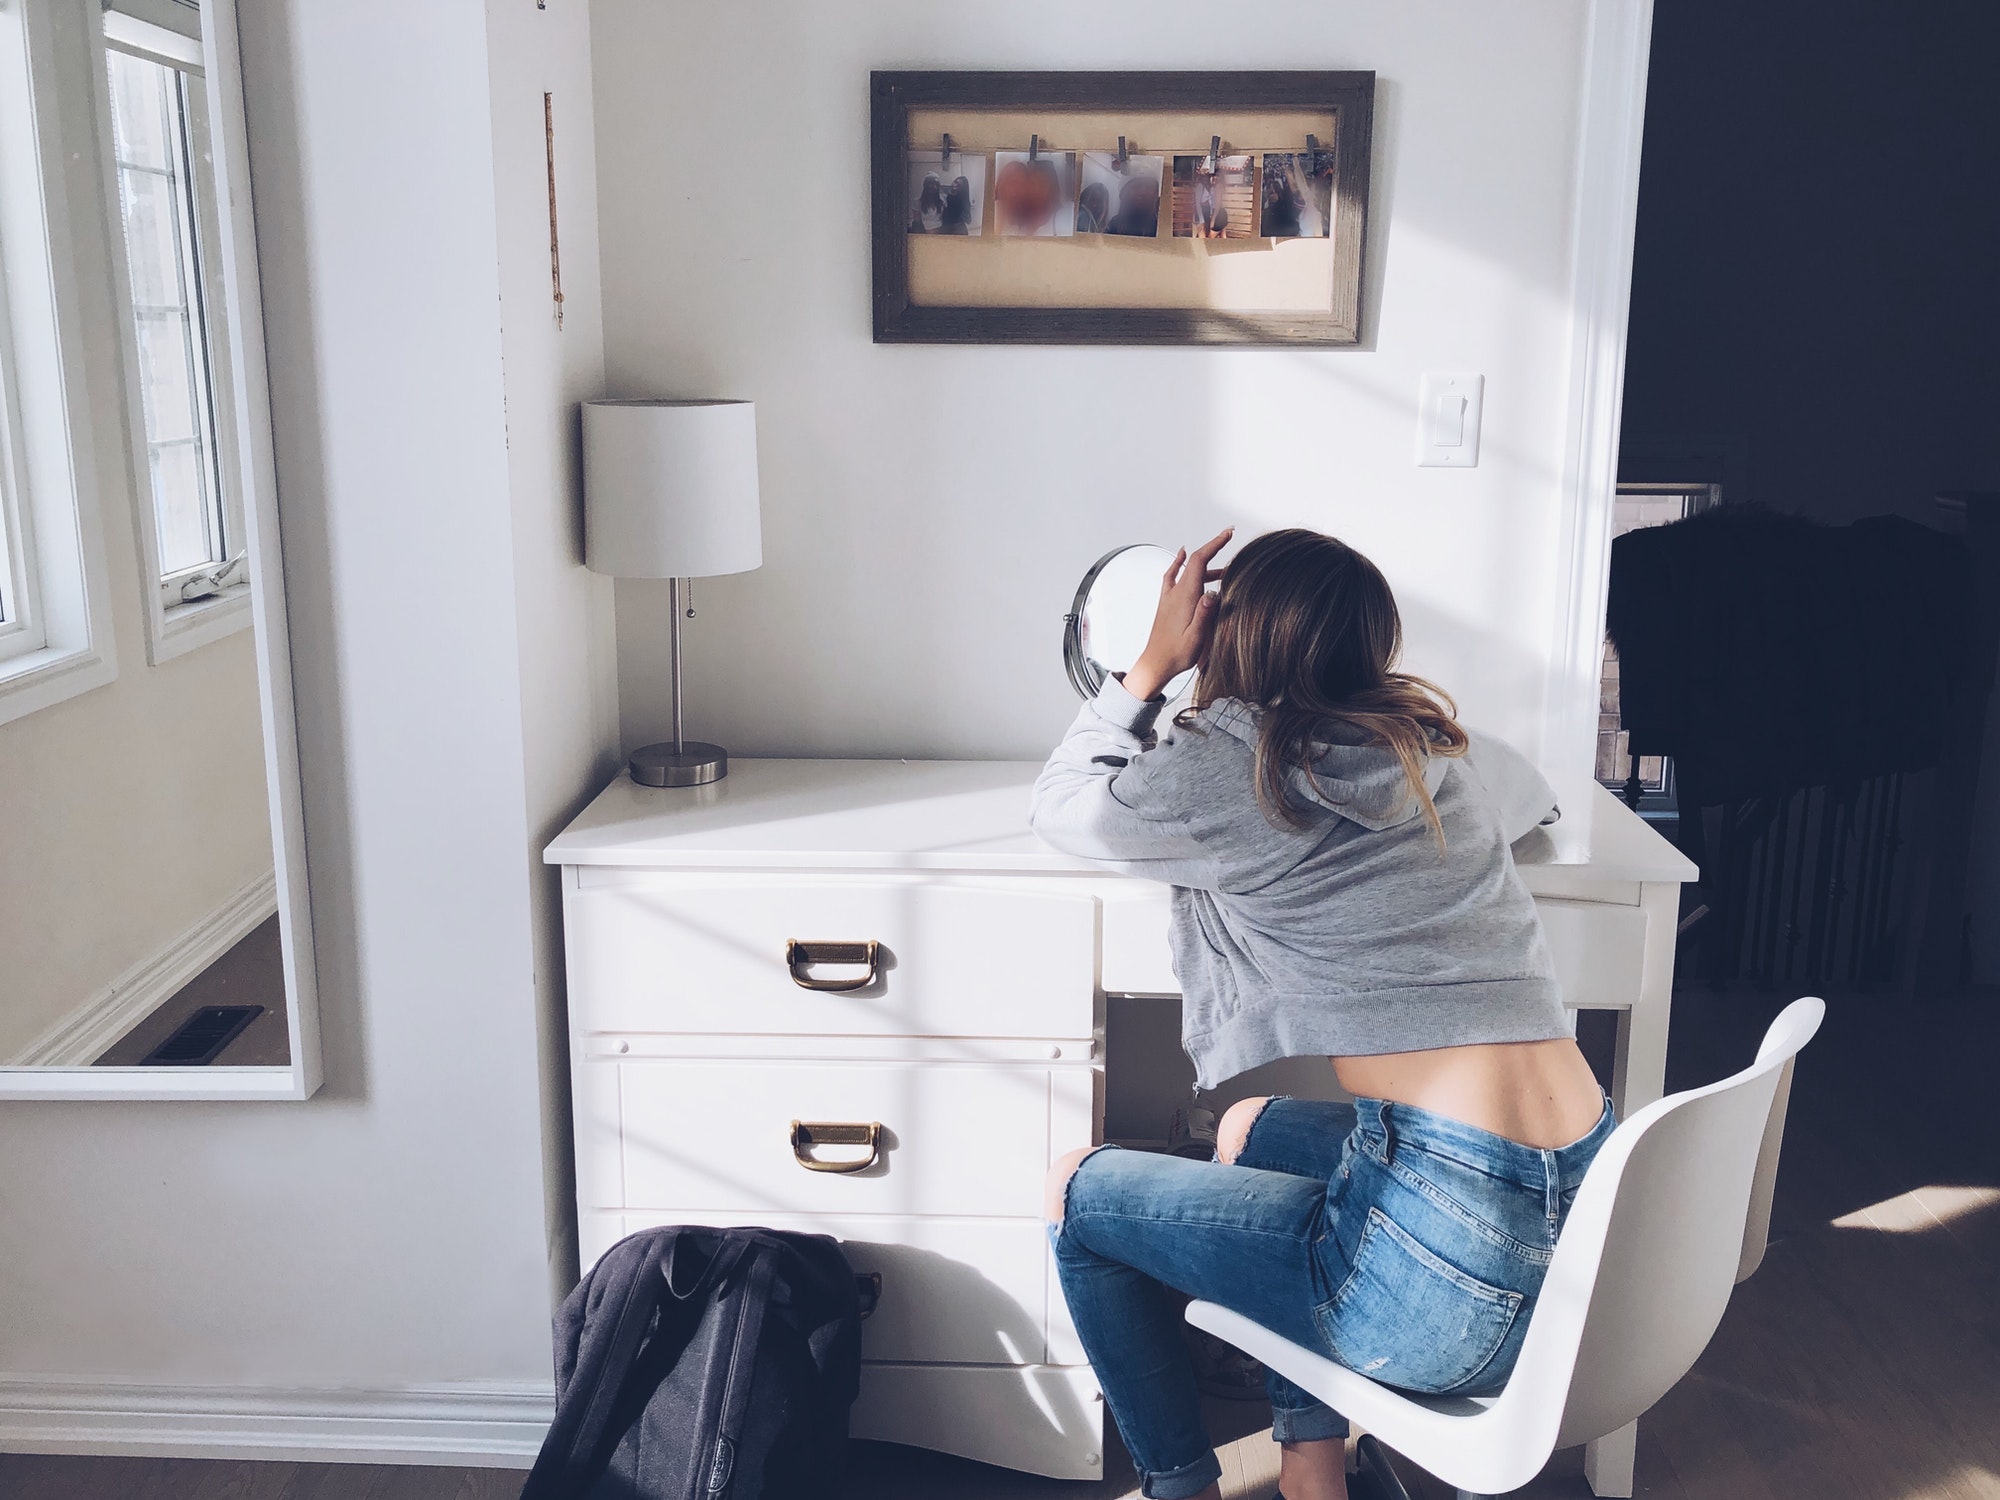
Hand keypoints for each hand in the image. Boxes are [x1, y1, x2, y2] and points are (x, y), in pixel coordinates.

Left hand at [1123, 528, 1232, 700]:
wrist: (1155, 664)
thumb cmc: (1177, 654)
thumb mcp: (1197, 638)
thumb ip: (1205, 614)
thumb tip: (1213, 592)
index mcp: (1185, 597)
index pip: (1200, 561)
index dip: (1214, 544)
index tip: (1228, 533)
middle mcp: (1175, 592)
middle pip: (1194, 561)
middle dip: (1213, 547)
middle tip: (1229, 538)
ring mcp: (1169, 596)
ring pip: (1187, 570)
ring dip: (1205, 564)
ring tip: (1224, 571)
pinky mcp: (1166, 603)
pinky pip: (1173, 575)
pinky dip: (1180, 563)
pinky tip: (1182, 557)